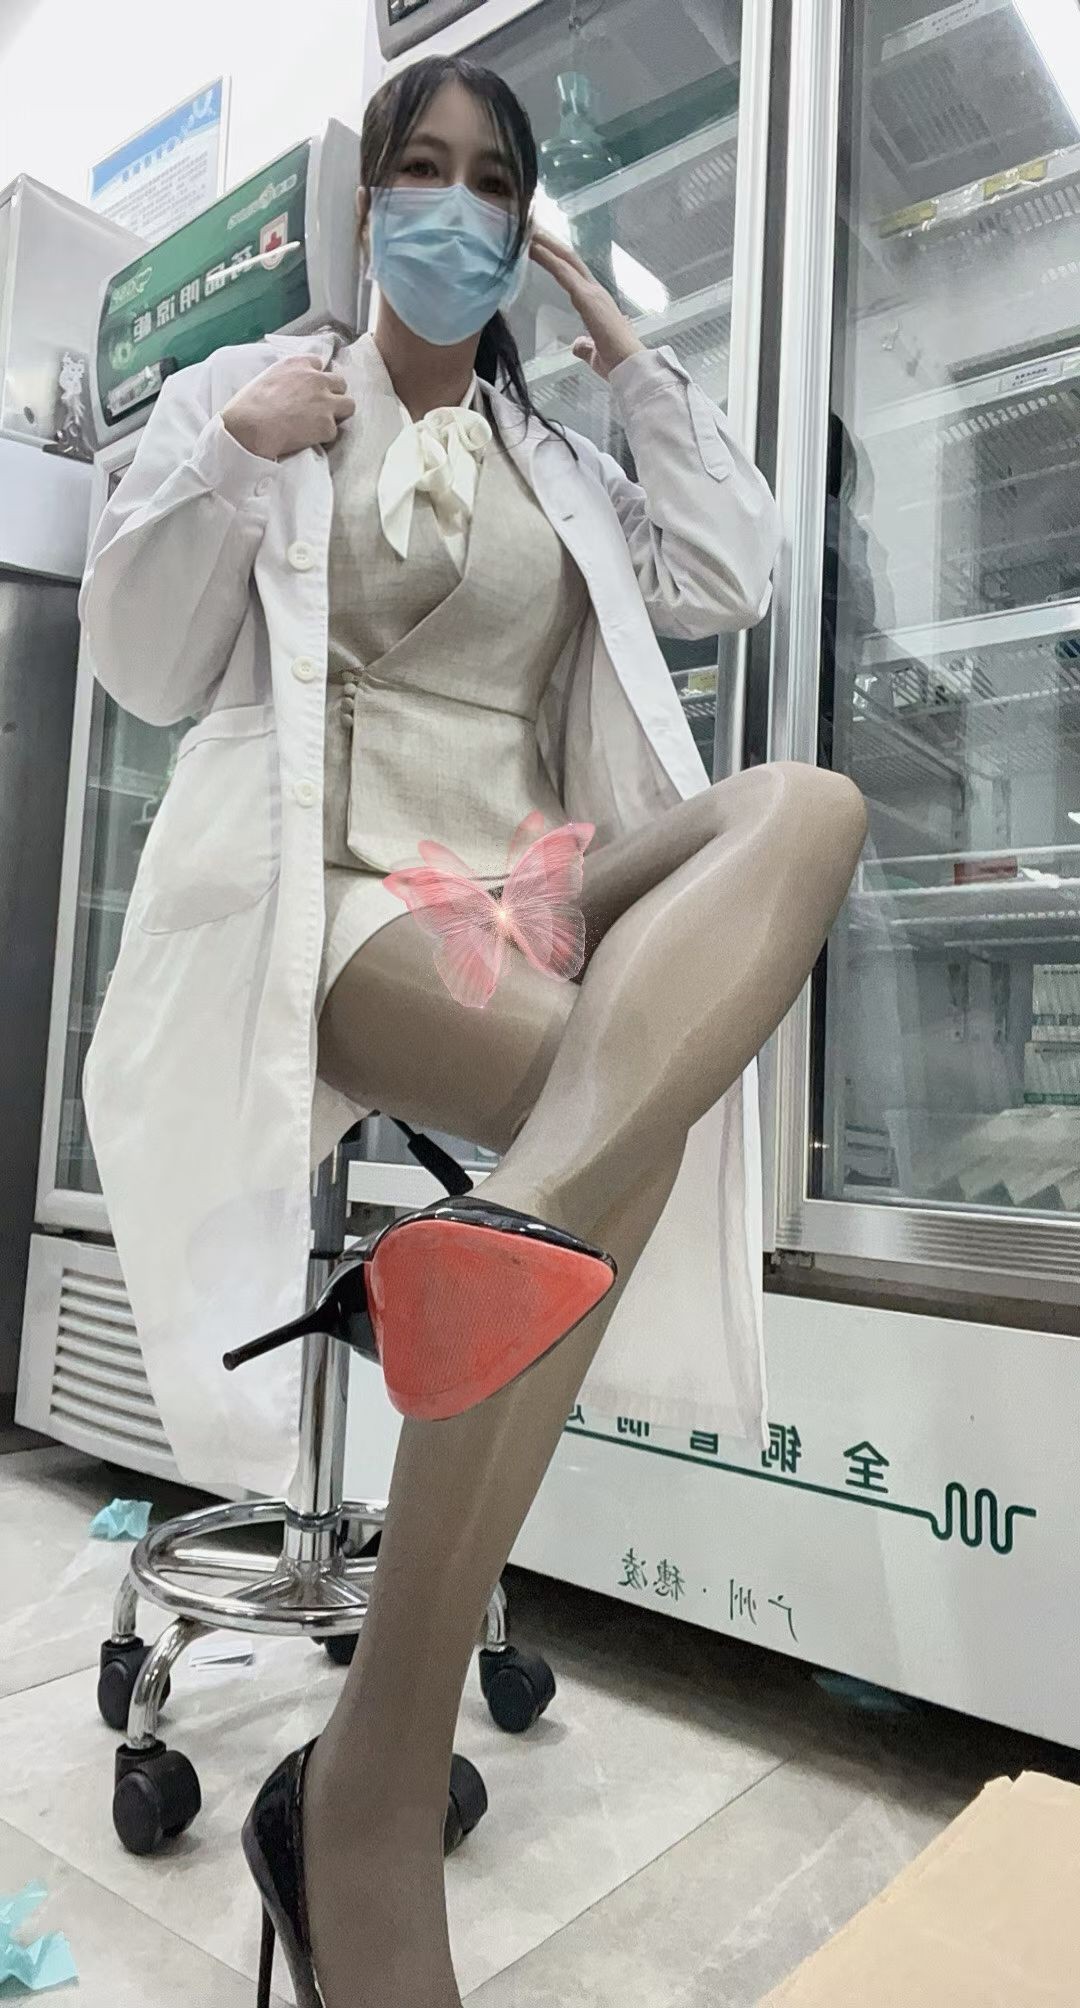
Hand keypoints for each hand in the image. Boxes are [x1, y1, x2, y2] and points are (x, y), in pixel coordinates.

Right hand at [222, 356, 355, 461]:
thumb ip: (287, 377)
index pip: (319, 364)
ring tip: (322, 424)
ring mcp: (324, 402)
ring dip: (338, 414)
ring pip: (349, 405)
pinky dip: (324, 437)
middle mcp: (315, 378)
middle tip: (320, 408)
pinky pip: (334, 432)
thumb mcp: (267, 377)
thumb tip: (291, 387)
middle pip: (340, 383)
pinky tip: (309, 439)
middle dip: (333, 395)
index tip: (310, 390)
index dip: (316, 379)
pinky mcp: (327, 425)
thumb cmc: (249, 405)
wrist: (250, 428)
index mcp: (298, 363)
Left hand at [529, 229, 645, 380]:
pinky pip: (563, 273)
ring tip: (527, 229)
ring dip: (545, 244)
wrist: (630, 366)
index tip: (540, 246)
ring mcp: (592, 291)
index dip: (557, 258)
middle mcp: (595, 291)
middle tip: (530, 227)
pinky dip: (548, 258)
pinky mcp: (587, 297)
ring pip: (565, 259)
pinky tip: (533, 248)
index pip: (574, 273)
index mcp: (597, 301)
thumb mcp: (594, 352)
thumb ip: (585, 345)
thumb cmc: (616, 361)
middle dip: (549, 242)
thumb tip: (578, 345)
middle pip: (569, 259)